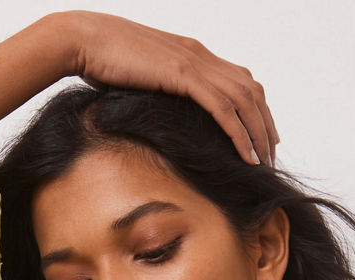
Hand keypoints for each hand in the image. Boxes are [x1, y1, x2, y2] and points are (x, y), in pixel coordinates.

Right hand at [61, 10, 278, 164]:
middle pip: (252, 92)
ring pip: (244, 101)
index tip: (263, 139)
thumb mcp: (143, 80)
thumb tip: (167, 119)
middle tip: (271, 157)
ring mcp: (194, 63)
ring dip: (259, 135)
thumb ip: (164, 93)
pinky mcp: (183, 75)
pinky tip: (247, 156)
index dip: (258, 111)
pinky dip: (240, 134)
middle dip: (265, 127)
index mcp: (194, 54)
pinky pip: (223, 108)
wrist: (83, 41)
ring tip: (265, 162)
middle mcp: (201, 55)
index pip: (241, 82)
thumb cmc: (104, 63)